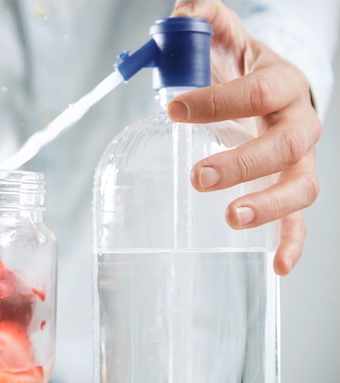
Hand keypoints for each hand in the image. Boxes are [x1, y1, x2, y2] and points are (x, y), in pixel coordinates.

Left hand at [169, 1, 320, 274]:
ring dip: (270, 206)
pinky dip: (292, 242)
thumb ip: (202, 22)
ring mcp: (299, 161)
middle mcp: (298, 124)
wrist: (269, 90)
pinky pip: (300, 220)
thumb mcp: (222, 39)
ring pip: (301, 186)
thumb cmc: (240, 69)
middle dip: (244, 163)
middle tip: (199, 177)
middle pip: (286, 146)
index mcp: (281, 84)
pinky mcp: (290, 187)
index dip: (219, 101)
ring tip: (232, 219)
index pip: (259, 92)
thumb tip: (180, 14)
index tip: (174, 109)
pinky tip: (276, 265)